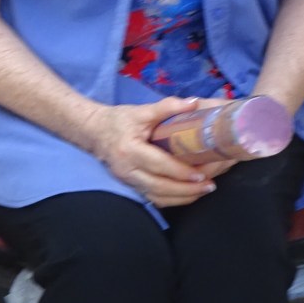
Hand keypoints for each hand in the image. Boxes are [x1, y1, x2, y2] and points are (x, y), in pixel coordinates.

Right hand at [85, 97, 218, 207]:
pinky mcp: (131, 186)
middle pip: (160, 187)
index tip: (201, 173)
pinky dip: (172, 199)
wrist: (95, 132)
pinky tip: (188, 194)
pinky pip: (153, 198)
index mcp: (130, 150)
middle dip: (186, 189)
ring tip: (203, 190)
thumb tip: (194, 103)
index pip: (159, 165)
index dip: (180, 171)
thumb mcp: (141, 110)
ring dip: (182, 197)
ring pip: (157, 197)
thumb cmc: (119, 120)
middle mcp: (128, 170)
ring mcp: (128, 181)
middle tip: (209, 185)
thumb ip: (167, 107)